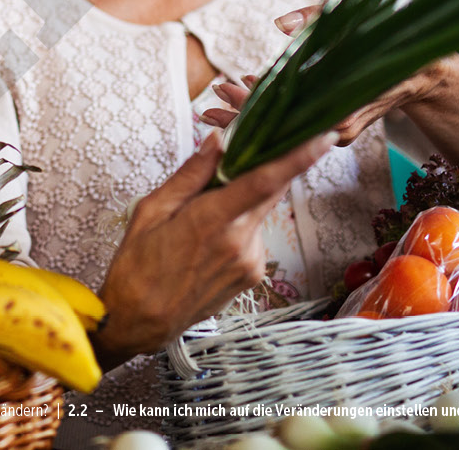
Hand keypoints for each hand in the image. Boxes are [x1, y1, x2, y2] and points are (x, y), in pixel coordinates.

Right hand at [92, 131, 335, 362]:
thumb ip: (190, 175)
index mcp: (211, 221)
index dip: (296, 158)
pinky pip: (253, 235)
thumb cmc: (137, 265)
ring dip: (241, 202)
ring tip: (200, 219)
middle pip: (269, 192)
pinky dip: (237, 225)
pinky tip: (207, 241)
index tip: (321, 138)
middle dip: (265, 168)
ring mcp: (251, 261)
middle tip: (242, 155)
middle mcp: (240, 241)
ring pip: (257, 213)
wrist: (141, 320)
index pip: (263, 182)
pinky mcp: (254, 274)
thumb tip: (217, 141)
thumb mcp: (151, 211)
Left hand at [194, 6, 454, 145]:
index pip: (283, 109)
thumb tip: (280, 24)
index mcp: (340, 103)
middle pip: (279, 126)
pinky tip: (252, 100)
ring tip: (215, 108)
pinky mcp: (338, 126)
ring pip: (286, 128)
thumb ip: (318, 16)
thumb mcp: (360, 19)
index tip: (224, 92)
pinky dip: (275, 113)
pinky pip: (299, 123)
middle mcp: (336, 124)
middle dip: (240, 117)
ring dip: (252, 118)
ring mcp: (337, 128)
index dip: (251, 102)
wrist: (429, 71)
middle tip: (206, 108)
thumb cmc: (395, 40)